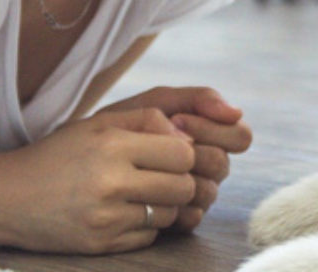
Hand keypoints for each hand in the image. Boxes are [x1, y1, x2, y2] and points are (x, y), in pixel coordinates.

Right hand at [0, 107, 195, 253]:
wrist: (6, 198)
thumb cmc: (57, 155)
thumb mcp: (97, 123)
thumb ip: (146, 120)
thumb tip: (189, 140)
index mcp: (112, 145)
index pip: (182, 154)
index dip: (184, 155)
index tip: (170, 156)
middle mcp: (111, 183)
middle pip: (183, 187)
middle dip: (180, 182)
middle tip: (161, 178)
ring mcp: (106, 218)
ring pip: (169, 215)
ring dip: (164, 205)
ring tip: (139, 195)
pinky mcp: (101, 245)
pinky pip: (149, 237)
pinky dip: (144, 226)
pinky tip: (123, 214)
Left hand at [100, 86, 252, 230]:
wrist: (77, 161)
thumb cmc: (118, 127)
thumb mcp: (152, 102)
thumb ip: (196, 97)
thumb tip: (236, 112)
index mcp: (209, 136)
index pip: (240, 136)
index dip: (213, 129)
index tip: (178, 120)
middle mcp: (207, 165)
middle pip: (223, 164)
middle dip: (190, 151)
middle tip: (156, 143)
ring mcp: (194, 193)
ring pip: (210, 192)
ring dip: (179, 178)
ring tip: (147, 169)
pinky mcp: (178, 218)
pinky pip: (192, 216)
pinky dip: (172, 203)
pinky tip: (147, 193)